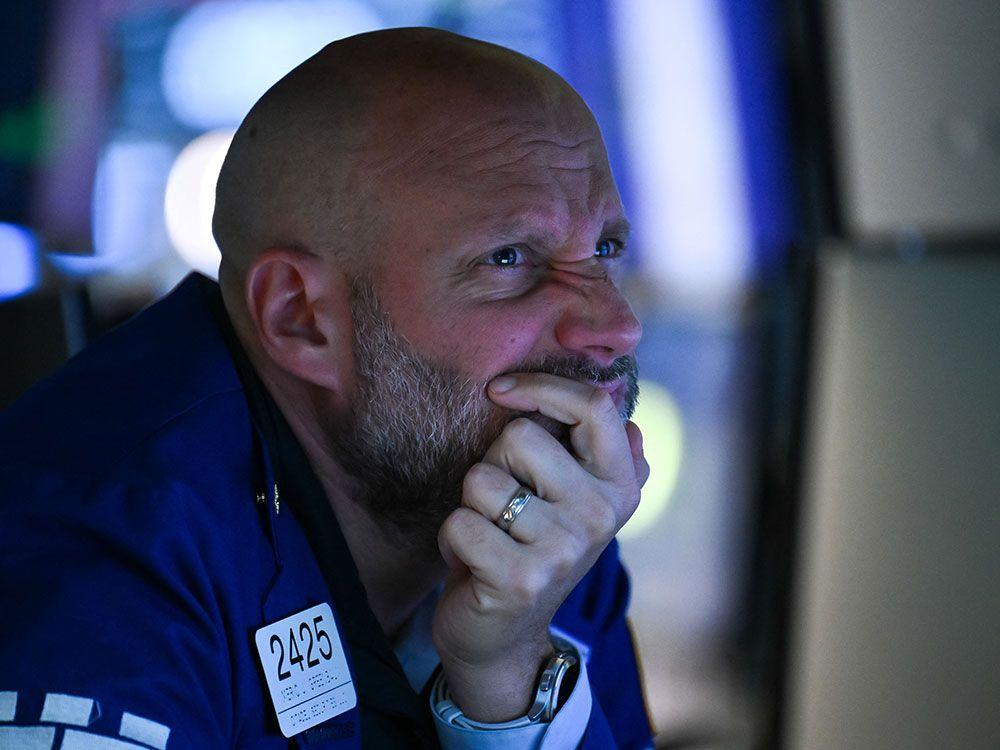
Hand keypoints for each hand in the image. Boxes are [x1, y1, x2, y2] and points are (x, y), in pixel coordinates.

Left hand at [432, 373, 648, 721]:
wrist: (504, 638)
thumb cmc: (529, 547)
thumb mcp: (571, 501)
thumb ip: (596, 458)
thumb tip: (633, 423)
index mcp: (620, 484)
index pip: (595, 406)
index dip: (541, 385)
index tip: (500, 390)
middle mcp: (601, 515)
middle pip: (520, 435)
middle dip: (494, 462)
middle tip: (504, 504)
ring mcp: (563, 549)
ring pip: (482, 478)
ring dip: (471, 505)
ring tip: (490, 535)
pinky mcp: (520, 579)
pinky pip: (460, 521)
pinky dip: (453, 538)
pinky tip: (473, 563)